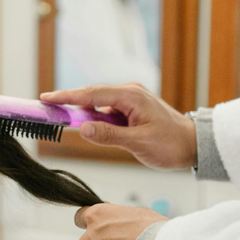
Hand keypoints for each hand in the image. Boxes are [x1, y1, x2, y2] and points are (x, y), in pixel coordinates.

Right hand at [41, 83, 195, 169]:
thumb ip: (109, 135)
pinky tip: (84, 127)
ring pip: (98, 105)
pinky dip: (94, 119)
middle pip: (91, 96)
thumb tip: (82, 128)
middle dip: (69, 102)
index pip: (92, 94)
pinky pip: (106, 113)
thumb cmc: (171, 144)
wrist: (192, 145)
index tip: (47, 98)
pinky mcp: (130, 111)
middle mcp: (129, 93)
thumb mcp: (138, 143)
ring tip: (61, 119)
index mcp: (131, 96)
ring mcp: (129, 101)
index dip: (67, 97)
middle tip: (46, 108)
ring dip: (81, 113)